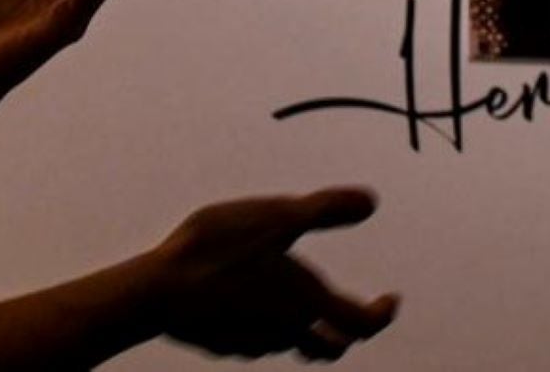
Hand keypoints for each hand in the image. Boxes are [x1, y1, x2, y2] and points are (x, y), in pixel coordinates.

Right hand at [152, 187, 397, 361]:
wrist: (158, 290)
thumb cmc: (220, 250)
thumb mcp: (279, 216)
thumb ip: (326, 209)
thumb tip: (370, 202)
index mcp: (306, 303)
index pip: (361, 324)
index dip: (382, 314)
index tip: (390, 301)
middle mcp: (284, 331)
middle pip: (328, 347)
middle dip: (345, 334)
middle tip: (353, 315)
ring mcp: (251, 342)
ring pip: (290, 343)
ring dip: (304, 328)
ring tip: (300, 302)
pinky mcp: (222, 342)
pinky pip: (254, 339)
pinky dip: (265, 324)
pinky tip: (251, 301)